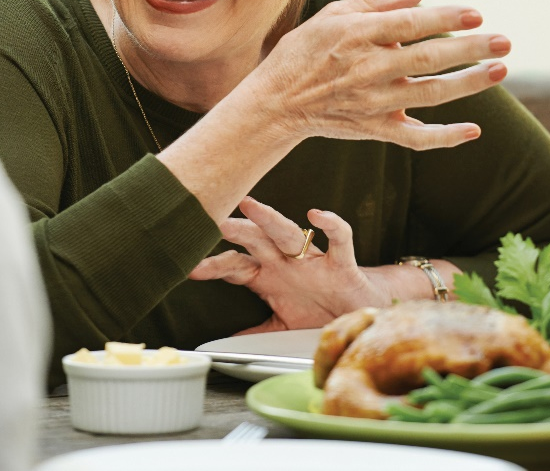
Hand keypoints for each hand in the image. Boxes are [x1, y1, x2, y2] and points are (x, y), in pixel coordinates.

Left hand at [188, 196, 389, 333]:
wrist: (359, 312)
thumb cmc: (320, 309)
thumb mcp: (283, 324)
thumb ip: (257, 330)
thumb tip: (228, 341)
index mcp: (270, 276)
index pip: (236, 266)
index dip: (214, 266)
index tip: (190, 268)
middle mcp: (287, 263)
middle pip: (256, 241)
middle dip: (235, 232)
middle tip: (213, 221)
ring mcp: (313, 260)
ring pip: (288, 233)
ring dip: (269, 220)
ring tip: (251, 206)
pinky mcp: (341, 264)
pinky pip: (338, 239)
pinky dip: (330, 225)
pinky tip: (317, 214)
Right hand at [249, 0, 509, 151]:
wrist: (275, 104)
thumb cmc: (303, 52)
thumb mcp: (331, 15)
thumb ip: (375, 1)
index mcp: (357, 36)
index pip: (410, 25)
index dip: (445, 18)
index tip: (476, 14)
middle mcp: (368, 69)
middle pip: (429, 57)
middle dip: (471, 49)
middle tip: (505, 41)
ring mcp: (373, 102)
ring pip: (430, 94)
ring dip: (468, 83)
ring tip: (500, 70)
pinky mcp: (374, 129)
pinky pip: (415, 137)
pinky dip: (444, 137)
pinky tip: (473, 131)